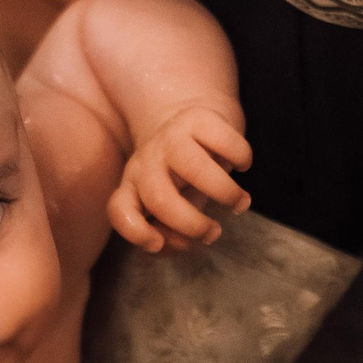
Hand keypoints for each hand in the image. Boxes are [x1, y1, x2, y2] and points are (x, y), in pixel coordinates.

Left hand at [109, 102, 252, 252]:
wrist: (190, 123)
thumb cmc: (182, 176)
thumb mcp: (174, 205)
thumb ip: (174, 230)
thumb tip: (184, 244)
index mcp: (133, 185)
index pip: (120, 209)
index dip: (135, 231)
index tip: (158, 244)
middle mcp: (147, 161)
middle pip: (158, 196)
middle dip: (191, 224)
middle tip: (214, 233)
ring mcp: (172, 137)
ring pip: (192, 167)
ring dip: (223, 192)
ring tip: (240, 204)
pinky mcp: (199, 118)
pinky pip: (223, 141)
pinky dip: (240, 158)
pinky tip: (242, 167)